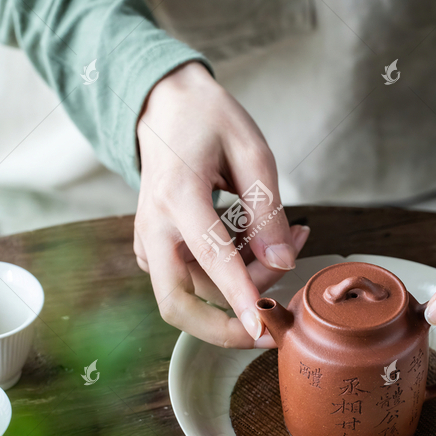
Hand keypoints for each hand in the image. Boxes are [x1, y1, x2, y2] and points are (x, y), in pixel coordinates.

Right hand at [134, 61, 309, 347]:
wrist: (164, 105)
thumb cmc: (208, 119)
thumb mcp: (251, 151)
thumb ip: (267, 210)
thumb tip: (283, 262)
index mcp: (178, 196)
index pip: (211, 260)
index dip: (240, 298)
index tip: (263, 331)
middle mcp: (154, 226)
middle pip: (177, 303)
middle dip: (224, 327)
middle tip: (274, 323)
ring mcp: (148, 240)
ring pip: (194, 293)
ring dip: (242, 285)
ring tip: (287, 239)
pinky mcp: (153, 247)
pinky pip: (190, 279)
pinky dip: (227, 277)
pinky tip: (256, 244)